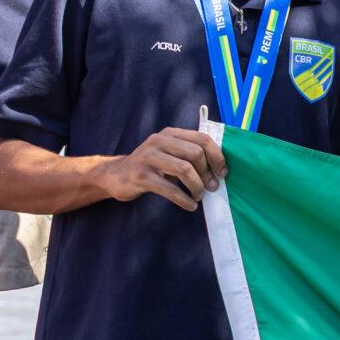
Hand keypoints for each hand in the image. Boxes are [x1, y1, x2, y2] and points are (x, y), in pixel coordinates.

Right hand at [97, 127, 227, 211]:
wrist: (116, 175)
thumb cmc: (150, 166)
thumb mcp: (168, 153)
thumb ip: (189, 154)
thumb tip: (219, 170)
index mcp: (170, 133)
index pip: (202, 138)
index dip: (217, 156)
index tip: (223, 172)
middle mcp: (159, 141)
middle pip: (195, 153)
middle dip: (207, 173)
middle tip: (212, 187)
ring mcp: (148, 157)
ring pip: (184, 169)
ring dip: (197, 186)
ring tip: (199, 196)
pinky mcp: (141, 176)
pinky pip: (170, 189)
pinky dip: (184, 200)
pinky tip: (190, 205)